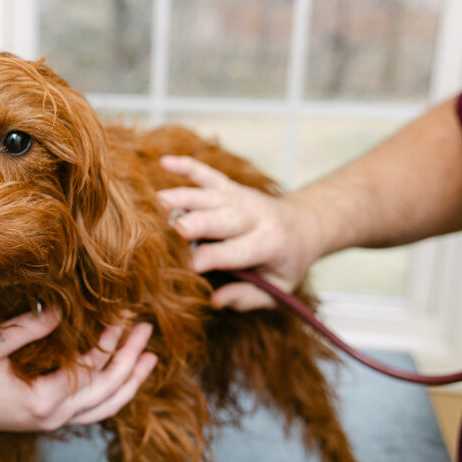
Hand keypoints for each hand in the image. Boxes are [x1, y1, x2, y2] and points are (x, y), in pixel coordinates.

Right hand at [0, 309, 157, 436]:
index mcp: (42, 400)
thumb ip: (27, 328)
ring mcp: (55, 422)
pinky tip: (125, 376)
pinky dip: (115, 394)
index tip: (121, 319)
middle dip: (130, 360)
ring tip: (151, 358)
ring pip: (106, 407)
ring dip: (131, 382)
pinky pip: (94, 409)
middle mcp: (55, 417)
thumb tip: (61, 311)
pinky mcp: (52, 419)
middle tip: (147, 331)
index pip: (88, 370)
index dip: (107, 344)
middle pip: (107, 391)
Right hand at [157, 155, 320, 310]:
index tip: (190, 267)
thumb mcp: (280, 288)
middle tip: (174, 229)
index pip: (237, 251)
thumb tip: (216, 300)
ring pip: (209, 195)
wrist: (305, 225)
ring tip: (156, 202)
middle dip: (197, 222)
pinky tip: (164, 161)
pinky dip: (186, 166)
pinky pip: (207, 173)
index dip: (213, 258)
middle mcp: (254, 216)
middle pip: (221, 218)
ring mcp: (240, 198)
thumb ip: (248, 297)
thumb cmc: (286, 262)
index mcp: (268, 244)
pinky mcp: (230, 187)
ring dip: (183, 197)